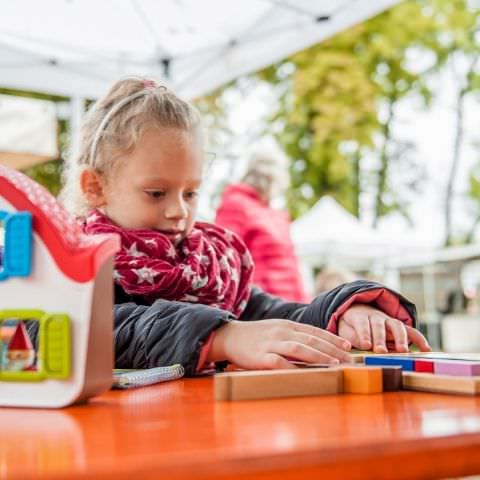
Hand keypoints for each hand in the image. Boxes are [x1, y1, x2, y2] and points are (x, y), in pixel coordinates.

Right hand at [207, 319, 351, 369]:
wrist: (230, 336)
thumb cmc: (256, 336)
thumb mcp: (276, 329)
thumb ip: (294, 335)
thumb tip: (317, 345)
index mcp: (286, 325)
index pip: (314, 331)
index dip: (332, 338)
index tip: (348, 345)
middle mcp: (281, 332)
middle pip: (311, 340)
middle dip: (332, 349)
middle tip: (348, 358)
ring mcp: (271, 344)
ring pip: (299, 349)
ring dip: (318, 356)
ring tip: (334, 364)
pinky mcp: (260, 357)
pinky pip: (279, 362)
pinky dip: (294, 368)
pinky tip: (306, 373)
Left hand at [337, 304, 430, 352]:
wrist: (359, 310)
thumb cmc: (351, 325)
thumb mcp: (345, 329)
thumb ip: (352, 337)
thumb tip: (360, 346)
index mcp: (359, 316)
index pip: (362, 323)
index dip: (364, 334)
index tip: (366, 345)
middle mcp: (375, 316)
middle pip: (379, 325)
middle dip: (380, 338)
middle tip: (381, 351)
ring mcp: (389, 320)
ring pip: (396, 325)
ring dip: (400, 338)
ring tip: (403, 351)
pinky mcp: (399, 327)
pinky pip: (411, 330)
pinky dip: (419, 339)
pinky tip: (426, 349)